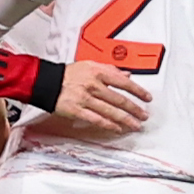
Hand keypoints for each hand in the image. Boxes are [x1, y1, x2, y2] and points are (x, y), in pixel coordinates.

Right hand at [38, 62, 154, 138]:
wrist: (46, 82)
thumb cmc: (69, 74)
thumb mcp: (90, 65)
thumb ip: (110, 70)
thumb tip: (127, 75)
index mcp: (98, 72)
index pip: (124, 82)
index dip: (138, 91)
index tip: (147, 98)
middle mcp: (93, 85)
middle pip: (119, 100)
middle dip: (135, 109)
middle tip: (144, 116)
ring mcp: (85, 99)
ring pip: (110, 112)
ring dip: (126, 120)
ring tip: (135, 125)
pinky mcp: (77, 110)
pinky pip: (96, 119)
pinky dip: (109, 125)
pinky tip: (118, 128)